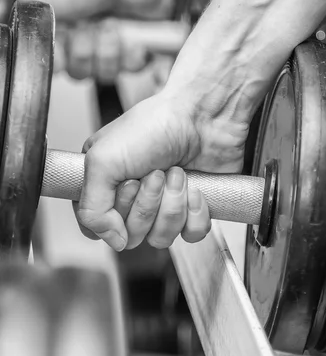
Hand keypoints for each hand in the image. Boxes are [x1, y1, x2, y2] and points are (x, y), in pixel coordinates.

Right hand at [28, 0, 173, 79]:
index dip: (66, 57)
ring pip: (109, 73)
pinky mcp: (140, 45)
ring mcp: (114, 45)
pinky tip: (132, 36)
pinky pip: (135, 68)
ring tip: (112, 24)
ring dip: (110, 49)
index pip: (61, 67)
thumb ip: (33, 29)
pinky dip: (134, 54)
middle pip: (83, 73)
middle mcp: (87, 41)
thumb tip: (39, 48)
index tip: (68, 38)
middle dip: (87, 51)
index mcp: (62, 33)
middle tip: (92, 25)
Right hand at [76, 89, 247, 249]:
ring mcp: (163, 203)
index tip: (126, 184)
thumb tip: (114, 241)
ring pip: (161, 238)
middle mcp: (132, 196)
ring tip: (177, 172)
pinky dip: (195, 211)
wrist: (203, 114)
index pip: (96, 226)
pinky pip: (191, 234)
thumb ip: (91, 209)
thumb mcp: (102, 160)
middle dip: (147, 203)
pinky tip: (196, 186)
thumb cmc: (154, 124)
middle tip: (155, 172)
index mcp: (104, 182)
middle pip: (131, 235)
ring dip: (172, 204)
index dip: (113, 214)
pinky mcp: (192, 208)